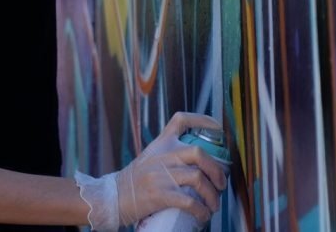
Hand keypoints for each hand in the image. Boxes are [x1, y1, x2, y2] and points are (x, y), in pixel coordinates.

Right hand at [75, 113, 227, 230]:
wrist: (114, 197)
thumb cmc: (135, 181)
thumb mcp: (150, 158)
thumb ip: (169, 155)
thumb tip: (199, 162)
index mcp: (160, 144)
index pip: (180, 120)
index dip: (202, 119)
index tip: (217, 128)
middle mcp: (162, 156)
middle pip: (198, 153)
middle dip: (217, 170)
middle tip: (221, 184)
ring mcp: (161, 175)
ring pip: (197, 179)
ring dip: (212, 195)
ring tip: (213, 205)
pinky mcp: (160, 195)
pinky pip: (189, 201)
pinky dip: (201, 210)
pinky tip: (203, 215)